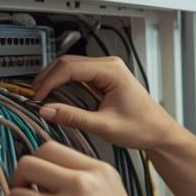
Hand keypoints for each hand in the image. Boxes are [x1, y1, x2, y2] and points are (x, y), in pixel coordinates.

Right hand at [32, 55, 179, 151]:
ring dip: (55, 80)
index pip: (70, 67)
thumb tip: (47, 110)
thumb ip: (74, 117)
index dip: (49, 81)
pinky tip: (57, 97)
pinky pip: (78, 76)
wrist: (160, 132)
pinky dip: (64, 84)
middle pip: (67, 63)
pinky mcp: (105, 79)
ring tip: (42, 98)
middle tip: (35, 98)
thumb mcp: (105, 126)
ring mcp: (107, 71)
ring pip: (71, 67)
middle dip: (48, 79)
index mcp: (112, 71)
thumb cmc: (143, 127)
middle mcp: (110, 65)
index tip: (37, 97)